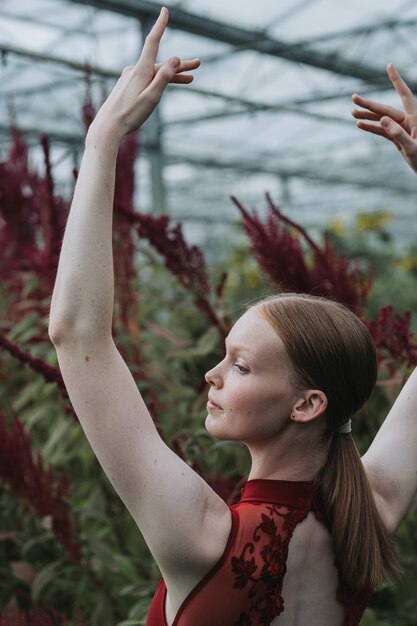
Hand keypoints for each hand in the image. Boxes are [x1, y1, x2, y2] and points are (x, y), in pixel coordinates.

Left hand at [89, 6, 199, 145]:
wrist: (108, 127)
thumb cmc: (130, 115)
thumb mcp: (152, 97)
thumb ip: (164, 77)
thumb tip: (175, 58)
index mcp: (141, 70)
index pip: (153, 42)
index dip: (160, 25)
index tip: (165, 11)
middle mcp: (134, 70)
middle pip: (161, 63)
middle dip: (180, 65)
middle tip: (199, 64)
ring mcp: (129, 77)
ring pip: (155, 73)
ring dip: (172, 76)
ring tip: (190, 81)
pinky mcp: (126, 86)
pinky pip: (147, 80)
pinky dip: (159, 82)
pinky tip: (163, 88)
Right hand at [352, 64, 416, 173]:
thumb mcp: (412, 148)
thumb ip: (398, 134)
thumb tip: (382, 120)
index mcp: (414, 119)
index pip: (404, 95)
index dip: (396, 81)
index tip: (389, 66)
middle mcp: (408, 121)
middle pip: (386, 109)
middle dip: (370, 104)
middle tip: (354, 98)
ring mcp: (401, 130)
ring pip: (382, 120)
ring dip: (367, 116)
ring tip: (352, 113)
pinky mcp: (397, 139)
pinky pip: (382, 131)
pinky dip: (371, 128)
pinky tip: (359, 125)